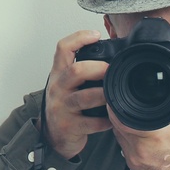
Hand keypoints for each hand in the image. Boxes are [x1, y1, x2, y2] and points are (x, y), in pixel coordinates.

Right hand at [42, 31, 113, 159]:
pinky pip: (92, 122)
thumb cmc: (66, 105)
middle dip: (98, 68)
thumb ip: (84, 69)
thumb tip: (112, 54)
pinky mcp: (69, 126)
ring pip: (85, 97)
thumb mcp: (69, 83)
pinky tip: (113, 118)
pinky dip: (106, 120)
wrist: (54, 134)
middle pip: (76, 70)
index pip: (63, 48)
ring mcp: (62, 107)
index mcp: (59, 73)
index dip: (79, 38)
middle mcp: (58, 87)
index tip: (96, 35)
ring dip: (104, 95)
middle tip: (112, 70)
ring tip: (115, 95)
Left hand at [107, 69, 169, 169]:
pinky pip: (123, 149)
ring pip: (119, 138)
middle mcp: (140, 148)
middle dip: (119, 115)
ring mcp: (135, 159)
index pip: (121, 117)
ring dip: (122, 128)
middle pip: (117, 126)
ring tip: (133, 121)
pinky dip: (127, 140)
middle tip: (124, 107)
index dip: (116, 106)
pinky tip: (137, 137)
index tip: (117, 98)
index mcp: (152, 134)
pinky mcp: (133, 167)